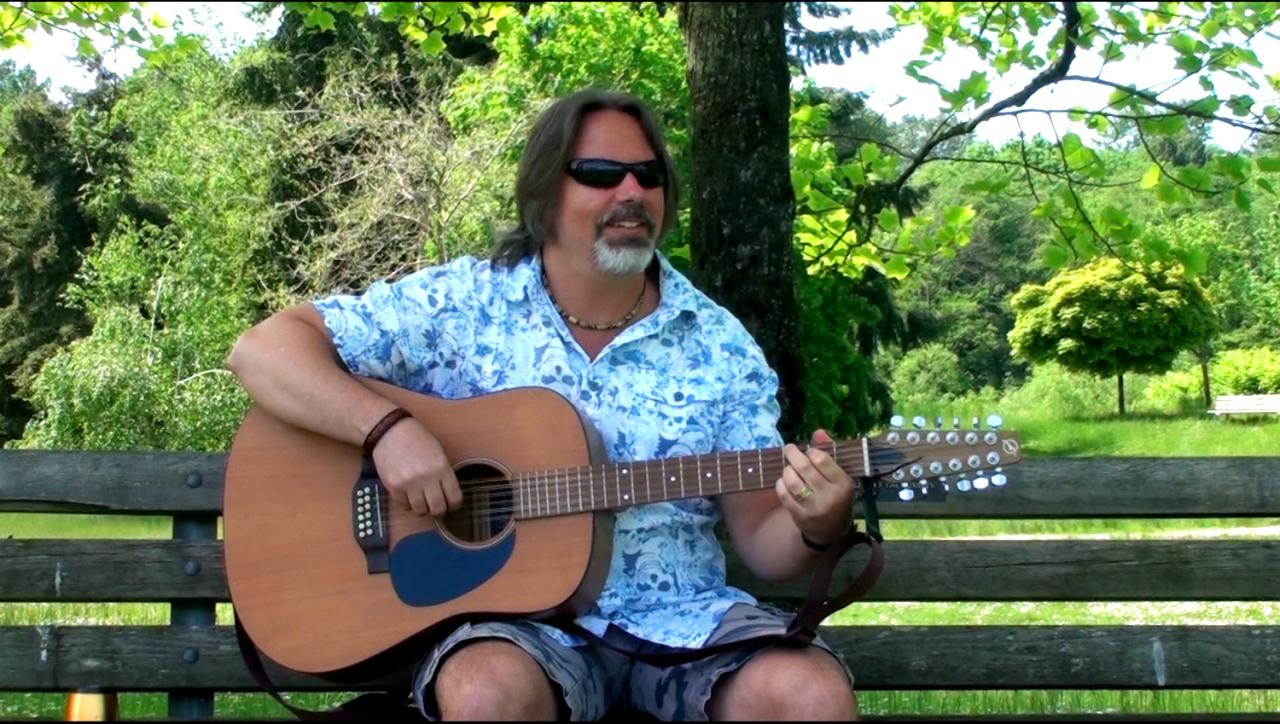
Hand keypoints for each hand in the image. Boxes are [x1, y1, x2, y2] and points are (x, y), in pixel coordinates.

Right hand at [371, 418, 462, 517]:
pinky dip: (407, 503)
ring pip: (420, 511)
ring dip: (423, 508)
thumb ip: (444, 473)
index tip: (452, 504)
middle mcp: (426, 478)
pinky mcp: (393, 487)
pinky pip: (404, 505)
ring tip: (422, 501)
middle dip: (439, 511)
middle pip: (438, 509)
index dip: (455, 505)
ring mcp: (409, 484)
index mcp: (441, 468)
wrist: (390, 431)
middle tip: (437, 508)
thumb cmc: (416, 439)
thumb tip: (449, 493)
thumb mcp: (438, 452)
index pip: (454, 498)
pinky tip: (408, 494)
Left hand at [773, 429, 854, 546]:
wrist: (830, 531)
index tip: (808, 451)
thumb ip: (828, 454)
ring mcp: (813, 507)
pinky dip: (781, 484)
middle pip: (804, 468)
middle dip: (792, 454)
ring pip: (792, 481)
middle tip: (788, 449)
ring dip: (786, 470)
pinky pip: (783, 494)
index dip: (811, 451)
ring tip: (788, 467)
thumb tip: (818, 431)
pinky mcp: (799, 515)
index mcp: (843, 484)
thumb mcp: (839, 477)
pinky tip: (784, 481)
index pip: (822, 459)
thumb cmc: (836, 497)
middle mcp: (830, 496)